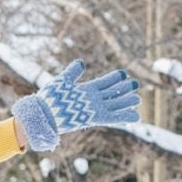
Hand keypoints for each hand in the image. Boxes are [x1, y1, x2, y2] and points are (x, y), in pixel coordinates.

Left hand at [13, 61, 140, 153]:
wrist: (44, 113)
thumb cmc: (50, 98)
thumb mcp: (62, 81)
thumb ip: (73, 72)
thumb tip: (81, 62)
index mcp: (85, 90)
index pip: (103, 83)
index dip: (113, 79)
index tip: (123, 74)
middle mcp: (91, 100)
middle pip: (111, 94)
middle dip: (123, 90)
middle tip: (135, 84)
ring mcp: (94, 109)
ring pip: (114, 105)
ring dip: (126, 102)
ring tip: (137, 99)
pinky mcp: (95, 118)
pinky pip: (113, 117)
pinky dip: (124, 116)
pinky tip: (136, 116)